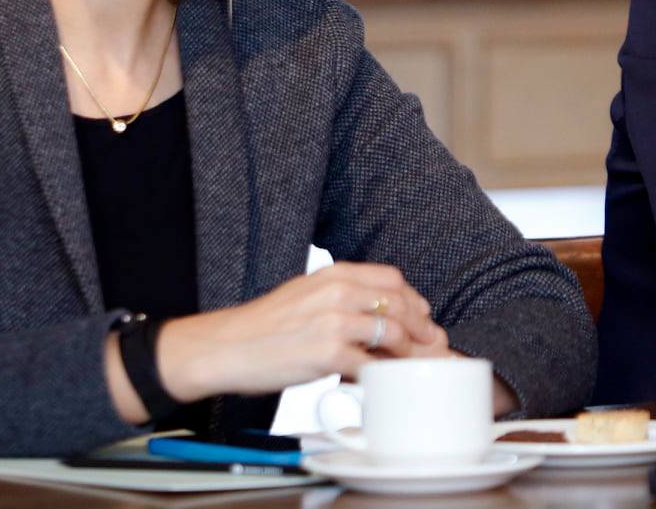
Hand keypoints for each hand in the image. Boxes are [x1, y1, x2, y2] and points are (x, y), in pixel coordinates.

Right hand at [155, 263, 442, 404]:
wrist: (226, 346)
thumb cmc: (263, 325)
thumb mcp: (305, 294)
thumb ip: (340, 296)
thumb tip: (374, 312)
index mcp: (333, 275)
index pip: (391, 279)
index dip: (413, 299)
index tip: (421, 315)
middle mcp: (336, 293)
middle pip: (398, 304)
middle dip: (420, 326)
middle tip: (430, 344)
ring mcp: (333, 323)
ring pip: (391, 331)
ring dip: (408, 350)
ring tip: (410, 363)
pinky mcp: (327, 354)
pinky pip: (370, 364)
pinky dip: (382, 374)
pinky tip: (382, 380)